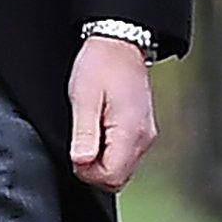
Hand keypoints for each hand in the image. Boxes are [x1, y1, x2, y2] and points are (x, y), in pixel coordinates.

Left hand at [68, 37, 157, 191]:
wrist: (120, 43)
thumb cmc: (101, 65)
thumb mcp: (83, 98)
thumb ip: (84, 133)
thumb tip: (81, 162)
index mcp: (130, 132)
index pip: (111, 177)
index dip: (87, 172)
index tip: (76, 153)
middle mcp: (144, 138)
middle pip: (118, 178)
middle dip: (94, 170)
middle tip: (80, 143)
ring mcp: (146, 135)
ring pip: (122, 168)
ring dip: (102, 160)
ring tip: (90, 130)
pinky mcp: (143, 131)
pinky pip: (125, 155)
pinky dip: (110, 151)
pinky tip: (100, 129)